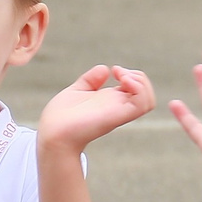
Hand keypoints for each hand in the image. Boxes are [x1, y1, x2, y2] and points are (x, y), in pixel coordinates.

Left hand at [38, 65, 155, 152]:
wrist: (52, 132)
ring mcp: (120, 112)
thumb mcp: (77, 91)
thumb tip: (104, 69)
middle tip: (118, 72)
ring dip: (141, 82)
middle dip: (138, 76)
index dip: (131, 75)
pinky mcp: (118, 116)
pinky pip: (143, 104)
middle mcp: (118, 107)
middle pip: (146, 93)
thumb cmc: (60, 117)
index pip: (136, 90)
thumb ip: (91, 81)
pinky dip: (139, 89)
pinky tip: (123, 81)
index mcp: (111, 102)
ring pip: (149, 99)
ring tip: (122, 76)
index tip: (114, 70)